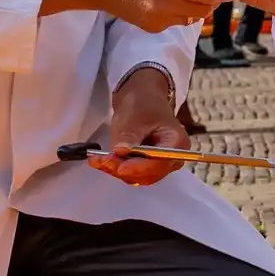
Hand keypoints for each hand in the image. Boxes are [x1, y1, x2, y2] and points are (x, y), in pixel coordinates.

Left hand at [94, 65, 185, 185]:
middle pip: (149, 174)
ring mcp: (160, 164)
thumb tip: (121, 152)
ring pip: (139, 177)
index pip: (159, 163)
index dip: (139, 167)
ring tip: (98, 160)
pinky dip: (116, 168)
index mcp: (176, 143)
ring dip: (117, 170)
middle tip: (103, 161)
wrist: (141, 99)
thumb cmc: (143, 104)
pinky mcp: (147, 166)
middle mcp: (172, 159)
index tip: (119, 166)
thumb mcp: (135, 116)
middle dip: (125, 170)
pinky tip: (100, 161)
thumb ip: (129, 136)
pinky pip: (132, 173)